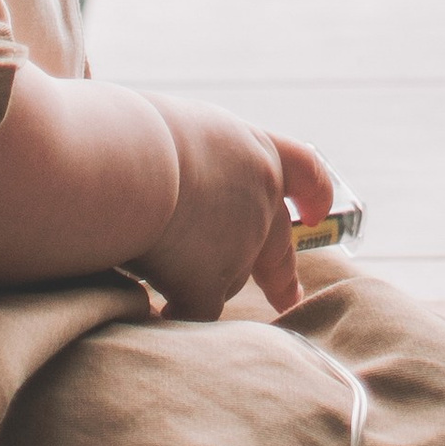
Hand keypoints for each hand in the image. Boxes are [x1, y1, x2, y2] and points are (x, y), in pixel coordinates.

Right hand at [131, 101, 332, 317]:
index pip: (303, 169)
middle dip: (281, 275)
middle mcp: (259, 199)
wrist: (128, 160)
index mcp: (255, 151)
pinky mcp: (208, 285)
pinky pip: (197, 312)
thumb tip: (175, 176)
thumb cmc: (138, 129)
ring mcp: (240, 247)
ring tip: (156, 274)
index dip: (314, 192)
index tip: (316, 213)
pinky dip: (176, 315)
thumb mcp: (180, 126)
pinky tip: (156, 319)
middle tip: (287, 296)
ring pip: (228, 279)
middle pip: (279, 244)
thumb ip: (196, 155)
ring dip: (201, 282)